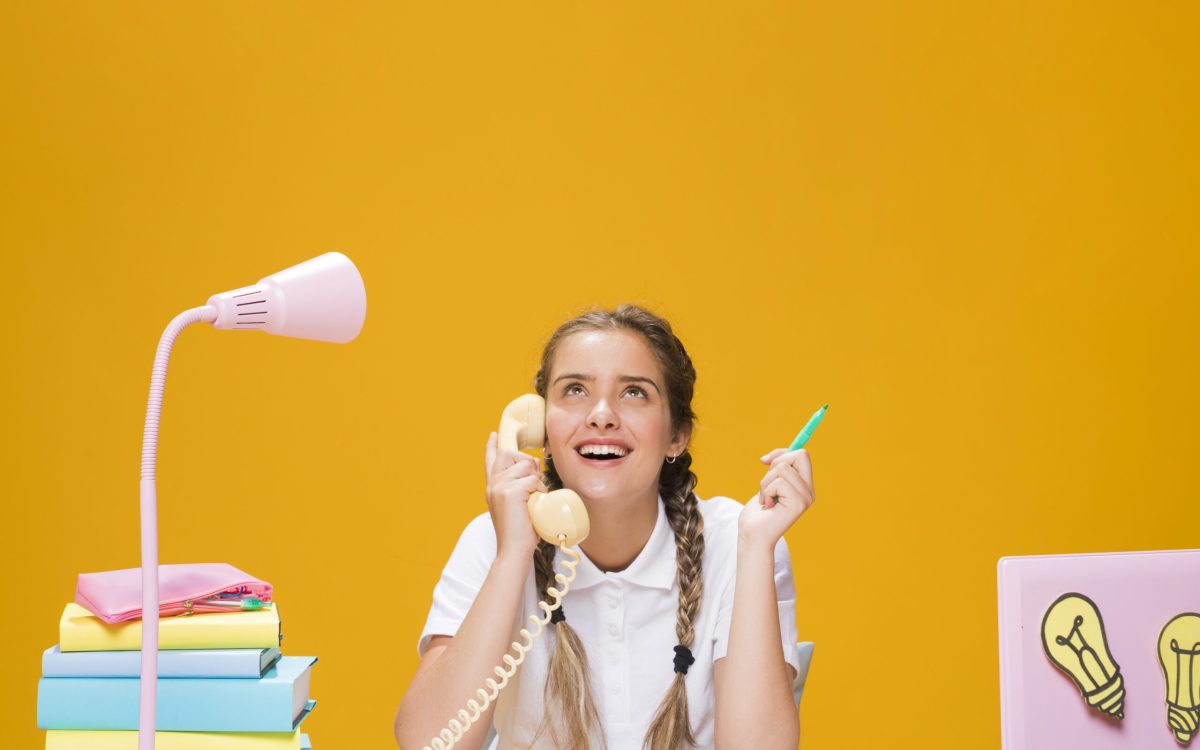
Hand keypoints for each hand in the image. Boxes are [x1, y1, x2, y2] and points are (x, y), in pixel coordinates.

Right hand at [484, 432, 545, 558]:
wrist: (514, 549)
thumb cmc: (520, 530)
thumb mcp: (519, 503)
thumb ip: (521, 485)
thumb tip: (534, 464)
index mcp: (492, 487)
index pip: (489, 460)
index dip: (491, 446)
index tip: (493, 434)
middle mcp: (492, 484)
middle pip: (507, 454)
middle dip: (525, 461)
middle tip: (533, 480)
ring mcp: (498, 486)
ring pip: (524, 465)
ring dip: (536, 478)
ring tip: (535, 497)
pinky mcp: (509, 492)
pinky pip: (532, 479)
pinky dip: (540, 489)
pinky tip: (537, 502)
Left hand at [738, 448, 814, 549]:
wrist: (752, 536)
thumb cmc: (758, 513)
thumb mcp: (767, 485)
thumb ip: (774, 472)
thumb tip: (768, 457)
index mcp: (804, 486)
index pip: (802, 455)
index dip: (781, 453)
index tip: (764, 462)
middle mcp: (809, 491)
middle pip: (800, 455)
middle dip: (776, 462)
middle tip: (766, 483)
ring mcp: (806, 498)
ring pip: (783, 468)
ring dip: (765, 482)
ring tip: (766, 499)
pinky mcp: (798, 504)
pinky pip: (778, 482)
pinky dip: (766, 492)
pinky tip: (768, 506)